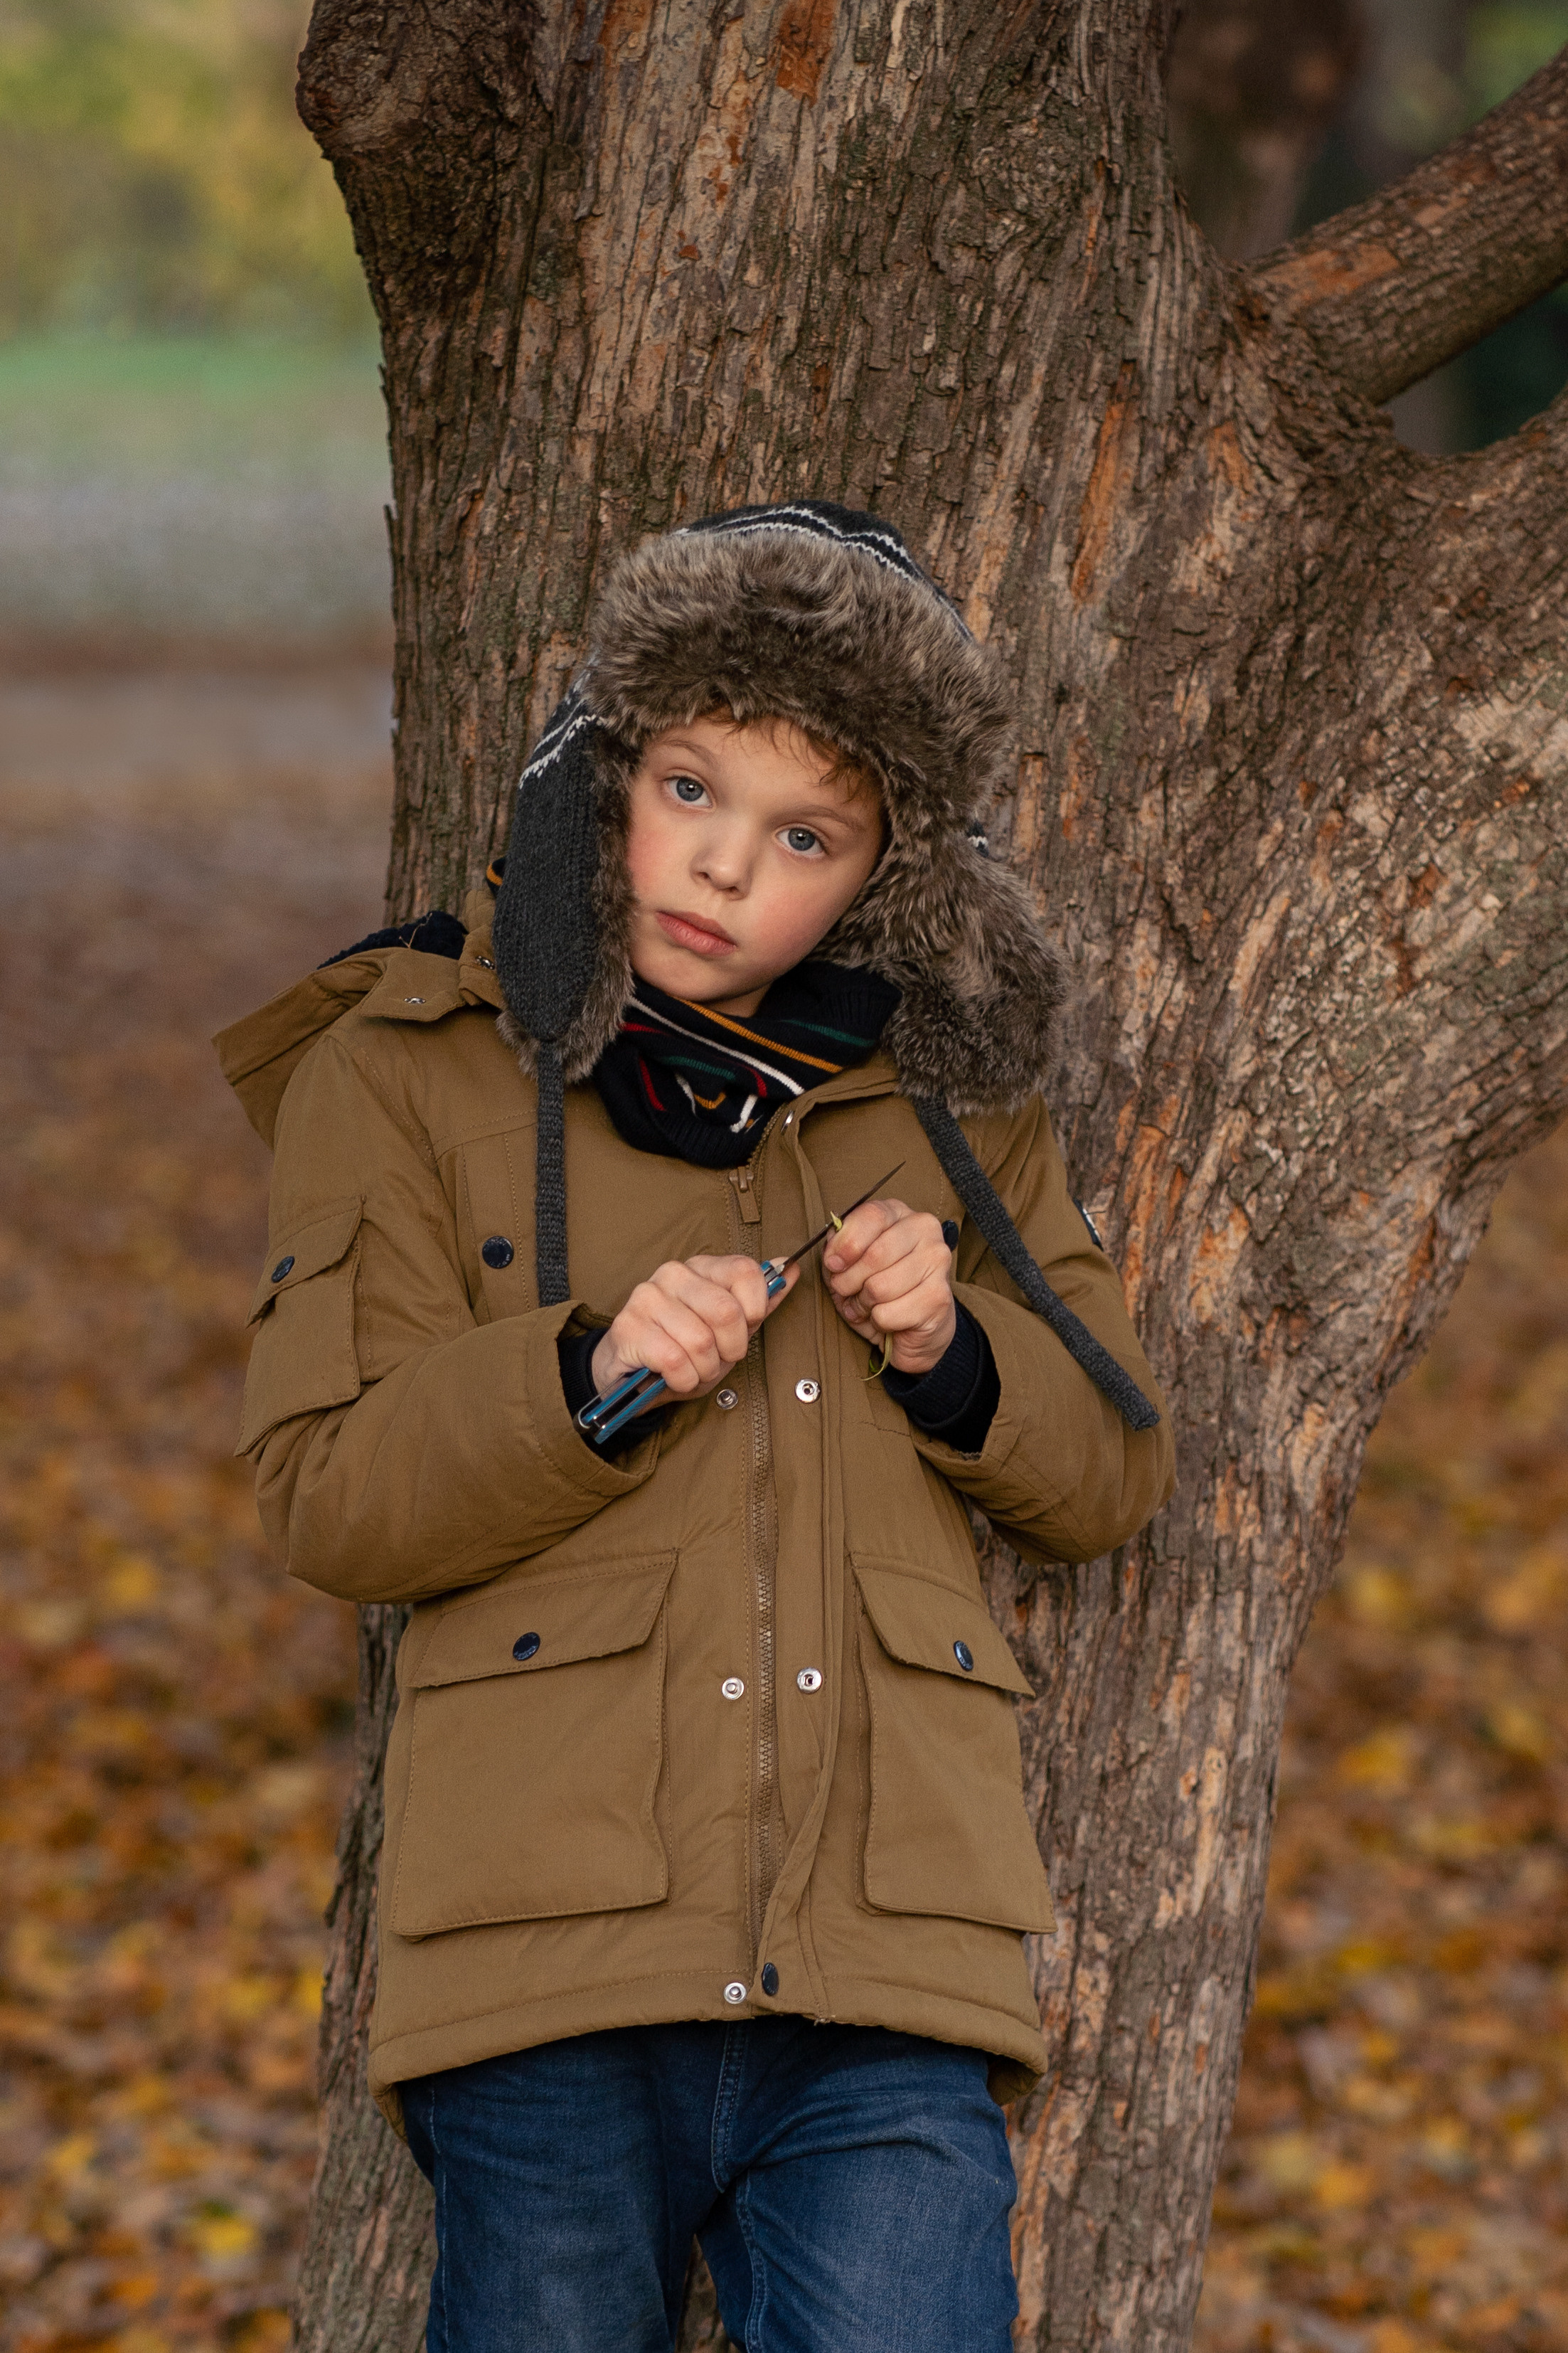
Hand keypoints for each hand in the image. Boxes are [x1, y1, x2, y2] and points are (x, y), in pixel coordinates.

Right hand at [590, 1253, 796, 1411]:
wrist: (633, 1374)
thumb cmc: (685, 1348)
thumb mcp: (729, 1329)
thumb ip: (760, 1300)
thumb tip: (791, 1268)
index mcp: (702, 1266)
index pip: (745, 1272)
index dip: (754, 1311)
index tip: (743, 1330)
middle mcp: (673, 1273)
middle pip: (727, 1312)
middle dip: (730, 1349)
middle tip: (717, 1358)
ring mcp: (647, 1297)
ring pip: (701, 1341)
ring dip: (704, 1369)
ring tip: (692, 1368)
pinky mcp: (629, 1327)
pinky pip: (675, 1361)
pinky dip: (683, 1379)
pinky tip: (674, 1376)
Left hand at [823, 1198, 956, 1376]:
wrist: (912, 1323)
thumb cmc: (876, 1285)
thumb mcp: (849, 1261)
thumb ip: (839, 1247)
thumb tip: (834, 1254)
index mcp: (900, 1213)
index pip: (872, 1216)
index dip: (845, 1243)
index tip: (833, 1264)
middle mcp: (925, 1231)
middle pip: (874, 1255)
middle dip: (849, 1281)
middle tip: (847, 1291)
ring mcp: (937, 1262)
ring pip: (879, 1288)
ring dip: (863, 1304)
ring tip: (868, 1305)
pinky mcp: (940, 1297)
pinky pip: (888, 1314)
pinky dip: (878, 1322)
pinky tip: (887, 1319)